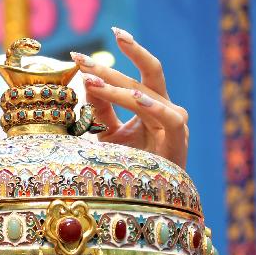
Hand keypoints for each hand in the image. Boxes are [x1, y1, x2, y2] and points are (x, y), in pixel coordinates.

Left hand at [71, 27, 188, 168]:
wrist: (154, 197)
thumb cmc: (135, 165)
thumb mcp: (111, 135)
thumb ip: (101, 111)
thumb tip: (85, 82)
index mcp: (151, 103)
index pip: (132, 75)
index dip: (105, 66)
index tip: (77, 57)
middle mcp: (164, 106)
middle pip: (139, 76)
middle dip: (107, 68)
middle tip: (80, 59)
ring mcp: (174, 120)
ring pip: (146, 94)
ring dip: (117, 87)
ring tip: (93, 80)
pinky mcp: (178, 137)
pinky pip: (168, 117)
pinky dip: (152, 106)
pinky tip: (136, 97)